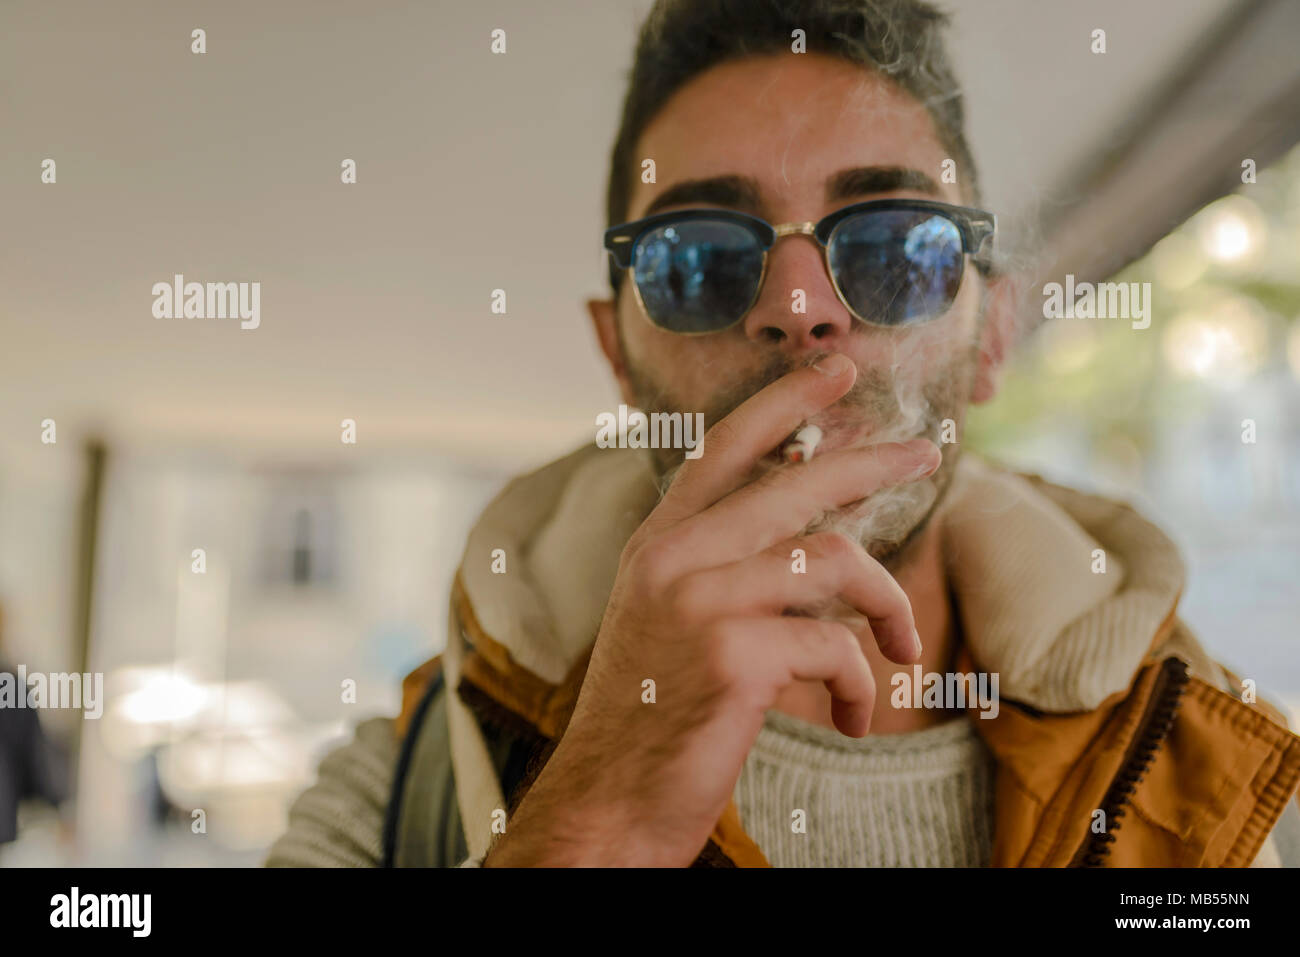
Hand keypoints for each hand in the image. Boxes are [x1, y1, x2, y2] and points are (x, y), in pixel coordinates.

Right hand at [485, 354, 940, 866]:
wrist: (608, 803)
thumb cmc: (652, 717)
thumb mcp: (670, 623)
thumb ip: (722, 570)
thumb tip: (810, 537)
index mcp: (658, 544)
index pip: (723, 448)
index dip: (784, 402)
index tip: (837, 371)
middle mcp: (673, 558)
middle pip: (795, 483)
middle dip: (872, 463)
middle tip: (925, 455)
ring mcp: (699, 601)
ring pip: (832, 559)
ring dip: (888, 606)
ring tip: (905, 647)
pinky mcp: (730, 655)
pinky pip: (836, 647)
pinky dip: (861, 684)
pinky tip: (851, 716)